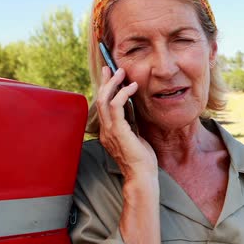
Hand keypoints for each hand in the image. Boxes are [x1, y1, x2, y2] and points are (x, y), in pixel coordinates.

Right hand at [96, 66, 157, 182]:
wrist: (142, 176)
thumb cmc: (142, 159)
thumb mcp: (135, 135)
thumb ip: (130, 122)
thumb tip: (131, 106)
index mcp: (109, 132)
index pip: (103, 106)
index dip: (106, 89)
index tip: (111, 76)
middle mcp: (106, 130)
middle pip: (100, 100)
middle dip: (106, 81)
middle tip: (111, 67)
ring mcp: (110, 131)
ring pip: (104, 100)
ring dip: (113, 84)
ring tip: (121, 72)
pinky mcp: (118, 131)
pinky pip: (116, 107)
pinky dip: (122, 94)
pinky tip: (132, 87)